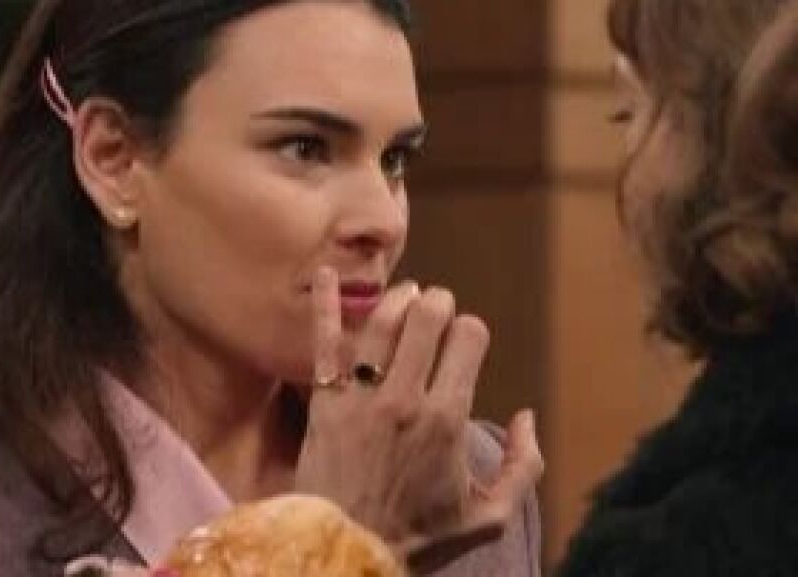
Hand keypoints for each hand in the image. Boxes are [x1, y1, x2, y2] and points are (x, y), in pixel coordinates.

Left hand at [293, 267, 543, 573]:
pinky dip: (327, 305)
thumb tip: (526, 417)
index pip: (468, 339)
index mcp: (448, 419)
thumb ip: (523, 467)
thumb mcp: (487, 516)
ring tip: (407, 294)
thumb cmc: (418, 536)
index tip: (466, 341)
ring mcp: (361, 396)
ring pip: (382, 323)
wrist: (345, 552)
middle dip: (439, 304)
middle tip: (438, 306)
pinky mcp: (324, 400)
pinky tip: (329, 273)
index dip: (471, 330)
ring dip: (399, 298)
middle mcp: (405, 398)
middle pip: (427, 319)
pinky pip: (325, 343)